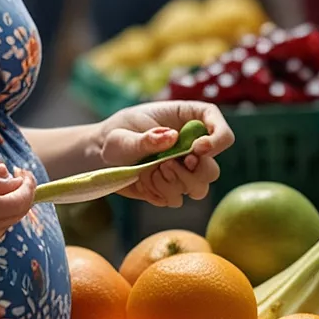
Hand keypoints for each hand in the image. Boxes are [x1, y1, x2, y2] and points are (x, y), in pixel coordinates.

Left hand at [97, 101, 233, 206]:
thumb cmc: (113, 136)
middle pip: (213, 166)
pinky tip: (144, 181)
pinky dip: (160, 192)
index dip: (217, 139)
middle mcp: (190, 146)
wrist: (100, 158)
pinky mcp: (172, 188)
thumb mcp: (124, 135)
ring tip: (152, 171)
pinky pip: (177, 198)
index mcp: (186, 120)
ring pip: (200, 187)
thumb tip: (172, 137)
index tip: (197, 148)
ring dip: (176, 183)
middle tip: (168, 164)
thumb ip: (147, 138)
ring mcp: (183, 170)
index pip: (219, 127)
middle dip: (195, 171)